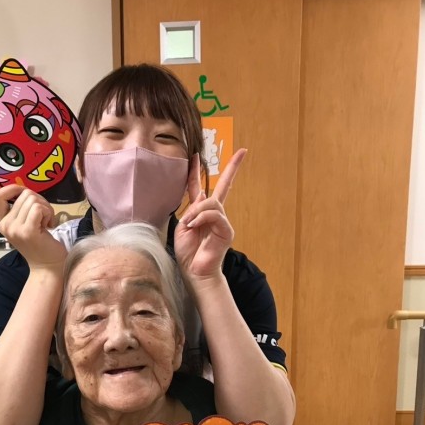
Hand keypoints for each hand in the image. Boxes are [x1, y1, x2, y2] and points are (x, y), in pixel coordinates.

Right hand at [0, 184, 65, 269]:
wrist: (48, 268)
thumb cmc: (41, 245)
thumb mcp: (25, 225)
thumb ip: (22, 210)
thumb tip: (26, 190)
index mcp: (2, 222)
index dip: (13, 189)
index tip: (27, 195)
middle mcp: (6, 225)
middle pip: (24, 194)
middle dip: (40, 201)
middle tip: (45, 217)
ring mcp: (15, 229)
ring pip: (33, 199)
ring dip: (46, 208)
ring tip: (47, 223)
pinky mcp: (28, 231)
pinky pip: (39, 208)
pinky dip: (49, 213)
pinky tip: (50, 225)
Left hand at [174, 150, 246, 280]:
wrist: (194, 272)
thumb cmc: (187, 252)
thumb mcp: (182, 227)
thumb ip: (190, 211)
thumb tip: (202, 199)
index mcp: (199, 212)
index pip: (199, 187)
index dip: (197, 171)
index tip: (196, 155)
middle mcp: (213, 214)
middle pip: (223, 186)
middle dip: (233, 169)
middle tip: (242, 152)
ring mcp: (222, 221)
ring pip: (212, 202)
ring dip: (197, 211)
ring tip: (189, 224)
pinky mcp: (227, 230)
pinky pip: (215, 215)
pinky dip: (202, 218)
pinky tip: (193, 225)